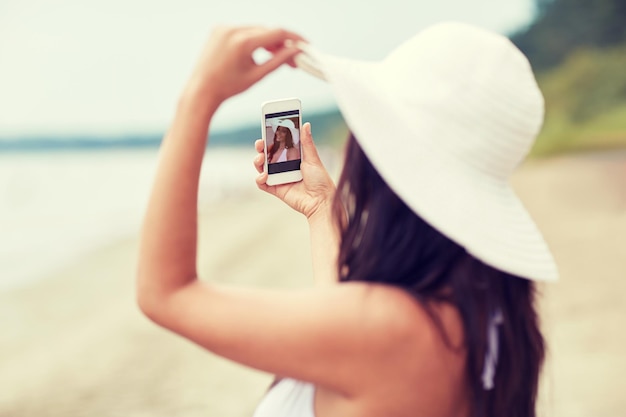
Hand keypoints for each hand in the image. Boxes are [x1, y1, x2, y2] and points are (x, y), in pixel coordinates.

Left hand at [184, 26, 303, 104]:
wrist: (202, 89)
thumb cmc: (229, 87)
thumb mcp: (257, 75)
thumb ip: (279, 61)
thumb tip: (296, 52)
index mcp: (243, 42)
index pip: (277, 33)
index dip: (294, 39)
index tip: (305, 46)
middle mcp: (233, 30)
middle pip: (267, 31)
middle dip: (282, 44)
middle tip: (293, 59)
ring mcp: (225, 27)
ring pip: (256, 30)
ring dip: (268, 41)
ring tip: (275, 56)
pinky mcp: (219, 29)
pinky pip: (243, 31)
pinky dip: (253, 39)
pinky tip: (257, 52)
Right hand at [254, 123, 335, 219]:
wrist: (321, 201)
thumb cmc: (320, 180)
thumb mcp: (313, 159)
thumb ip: (306, 142)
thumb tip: (306, 124)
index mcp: (292, 157)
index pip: (278, 145)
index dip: (270, 138)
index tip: (266, 129)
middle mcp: (283, 167)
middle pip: (266, 155)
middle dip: (261, 148)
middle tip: (260, 144)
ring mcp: (278, 178)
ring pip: (261, 168)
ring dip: (258, 162)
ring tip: (261, 159)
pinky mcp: (275, 189)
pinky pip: (262, 183)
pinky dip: (260, 178)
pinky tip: (265, 175)